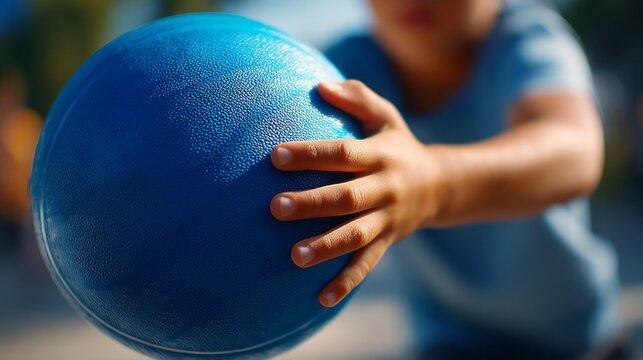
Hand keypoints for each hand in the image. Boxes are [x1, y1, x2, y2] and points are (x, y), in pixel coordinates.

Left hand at [270, 80, 444, 306]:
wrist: (440, 186)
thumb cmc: (399, 146)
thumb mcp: (386, 117)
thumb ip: (357, 98)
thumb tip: (319, 85)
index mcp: (380, 155)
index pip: (343, 153)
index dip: (311, 154)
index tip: (276, 155)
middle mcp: (385, 188)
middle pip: (347, 197)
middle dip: (312, 203)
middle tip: (275, 207)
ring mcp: (387, 219)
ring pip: (357, 236)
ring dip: (327, 246)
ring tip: (294, 256)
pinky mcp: (387, 242)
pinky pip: (368, 264)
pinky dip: (347, 281)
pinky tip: (322, 298)